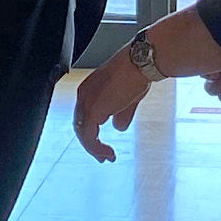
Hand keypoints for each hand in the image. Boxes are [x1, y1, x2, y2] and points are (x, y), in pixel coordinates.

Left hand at [73, 48, 150, 162]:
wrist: (140, 63)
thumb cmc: (136, 73)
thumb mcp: (127, 98)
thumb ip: (121, 114)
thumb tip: (118, 127)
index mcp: (89, 89)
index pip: (84, 116)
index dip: (91, 132)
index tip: (101, 143)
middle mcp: (83, 95)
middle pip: (80, 125)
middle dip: (90, 143)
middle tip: (102, 155)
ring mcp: (86, 103)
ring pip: (82, 133)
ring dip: (93, 149)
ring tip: (106, 157)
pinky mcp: (93, 111)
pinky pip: (88, 136)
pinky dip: (96, 148)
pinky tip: (108, 153)